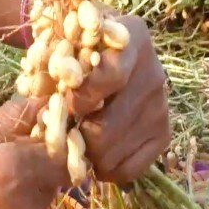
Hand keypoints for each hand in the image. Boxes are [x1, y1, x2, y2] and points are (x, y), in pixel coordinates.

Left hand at [72, 15, 170, 183]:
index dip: (80, 99)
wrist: (107, 54)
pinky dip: (107, 170)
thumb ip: (57, 66)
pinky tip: (96, 155)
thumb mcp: (65, 42)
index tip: (62, 106)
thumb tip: (46, 102)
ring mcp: (161, 106)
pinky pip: (130, 169)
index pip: (111, 77)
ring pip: (112, 152)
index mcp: (133, 39)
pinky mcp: (163, 134)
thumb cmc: (77, 47)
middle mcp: (154, 73)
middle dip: (77, 136)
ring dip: (87, 154)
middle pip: (108, 126)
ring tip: (78, 141)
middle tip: (63, 131)